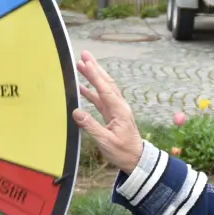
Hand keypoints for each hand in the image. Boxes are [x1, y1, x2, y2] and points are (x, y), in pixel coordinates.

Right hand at [73, 51, 143, 171]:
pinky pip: (101, 99)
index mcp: (119, 110)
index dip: (95, 75)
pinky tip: (82, 88)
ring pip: (103, 89)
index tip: (85, 62)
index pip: (105, 89)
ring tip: (81, 65)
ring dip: (93, 77)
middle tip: (84, 55)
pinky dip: (91, 91)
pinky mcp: (112, 115)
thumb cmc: (123, 152)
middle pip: (106, 83)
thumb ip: (91, 126)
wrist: (136, 159)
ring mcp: (116, 110)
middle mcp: (119, 106)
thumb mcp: (106, 141)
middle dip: (95, 68)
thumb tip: (76, 111)